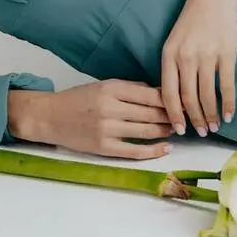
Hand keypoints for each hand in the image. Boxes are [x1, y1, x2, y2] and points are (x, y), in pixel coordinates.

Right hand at [23, 79, 175, 160]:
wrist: (49, 117)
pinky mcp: (103, 147)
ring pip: (147, 131)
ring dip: (166, 130)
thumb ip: (130, 88)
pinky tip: (166, 148)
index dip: (171, 98)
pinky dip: (153, 150)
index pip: (150, 94)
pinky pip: (134, 151)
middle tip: (186, 116)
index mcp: (111, 88)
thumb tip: (159, 92)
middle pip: (152, 113)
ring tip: (177, 129)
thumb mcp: (102, 85)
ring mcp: (107, 129)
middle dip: (172, 115)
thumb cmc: (77, 99)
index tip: (184, 99)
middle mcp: (110, 108)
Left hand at [160, 0, 236, 135]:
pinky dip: (228, 103)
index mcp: (169, 54)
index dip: (173, 114)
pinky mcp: (226, 53)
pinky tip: (230, 114)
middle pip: (188, 98)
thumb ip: (175, 63)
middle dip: (194, 120)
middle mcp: (185, 57)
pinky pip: (226, 85)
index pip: (168, 93)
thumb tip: (178, 93)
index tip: (179, 129)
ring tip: (214, 126)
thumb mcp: (176, 38)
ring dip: (211, 115)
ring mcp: (206, 55)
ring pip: (207, 95)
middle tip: (201, 133)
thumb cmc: (195, 15)